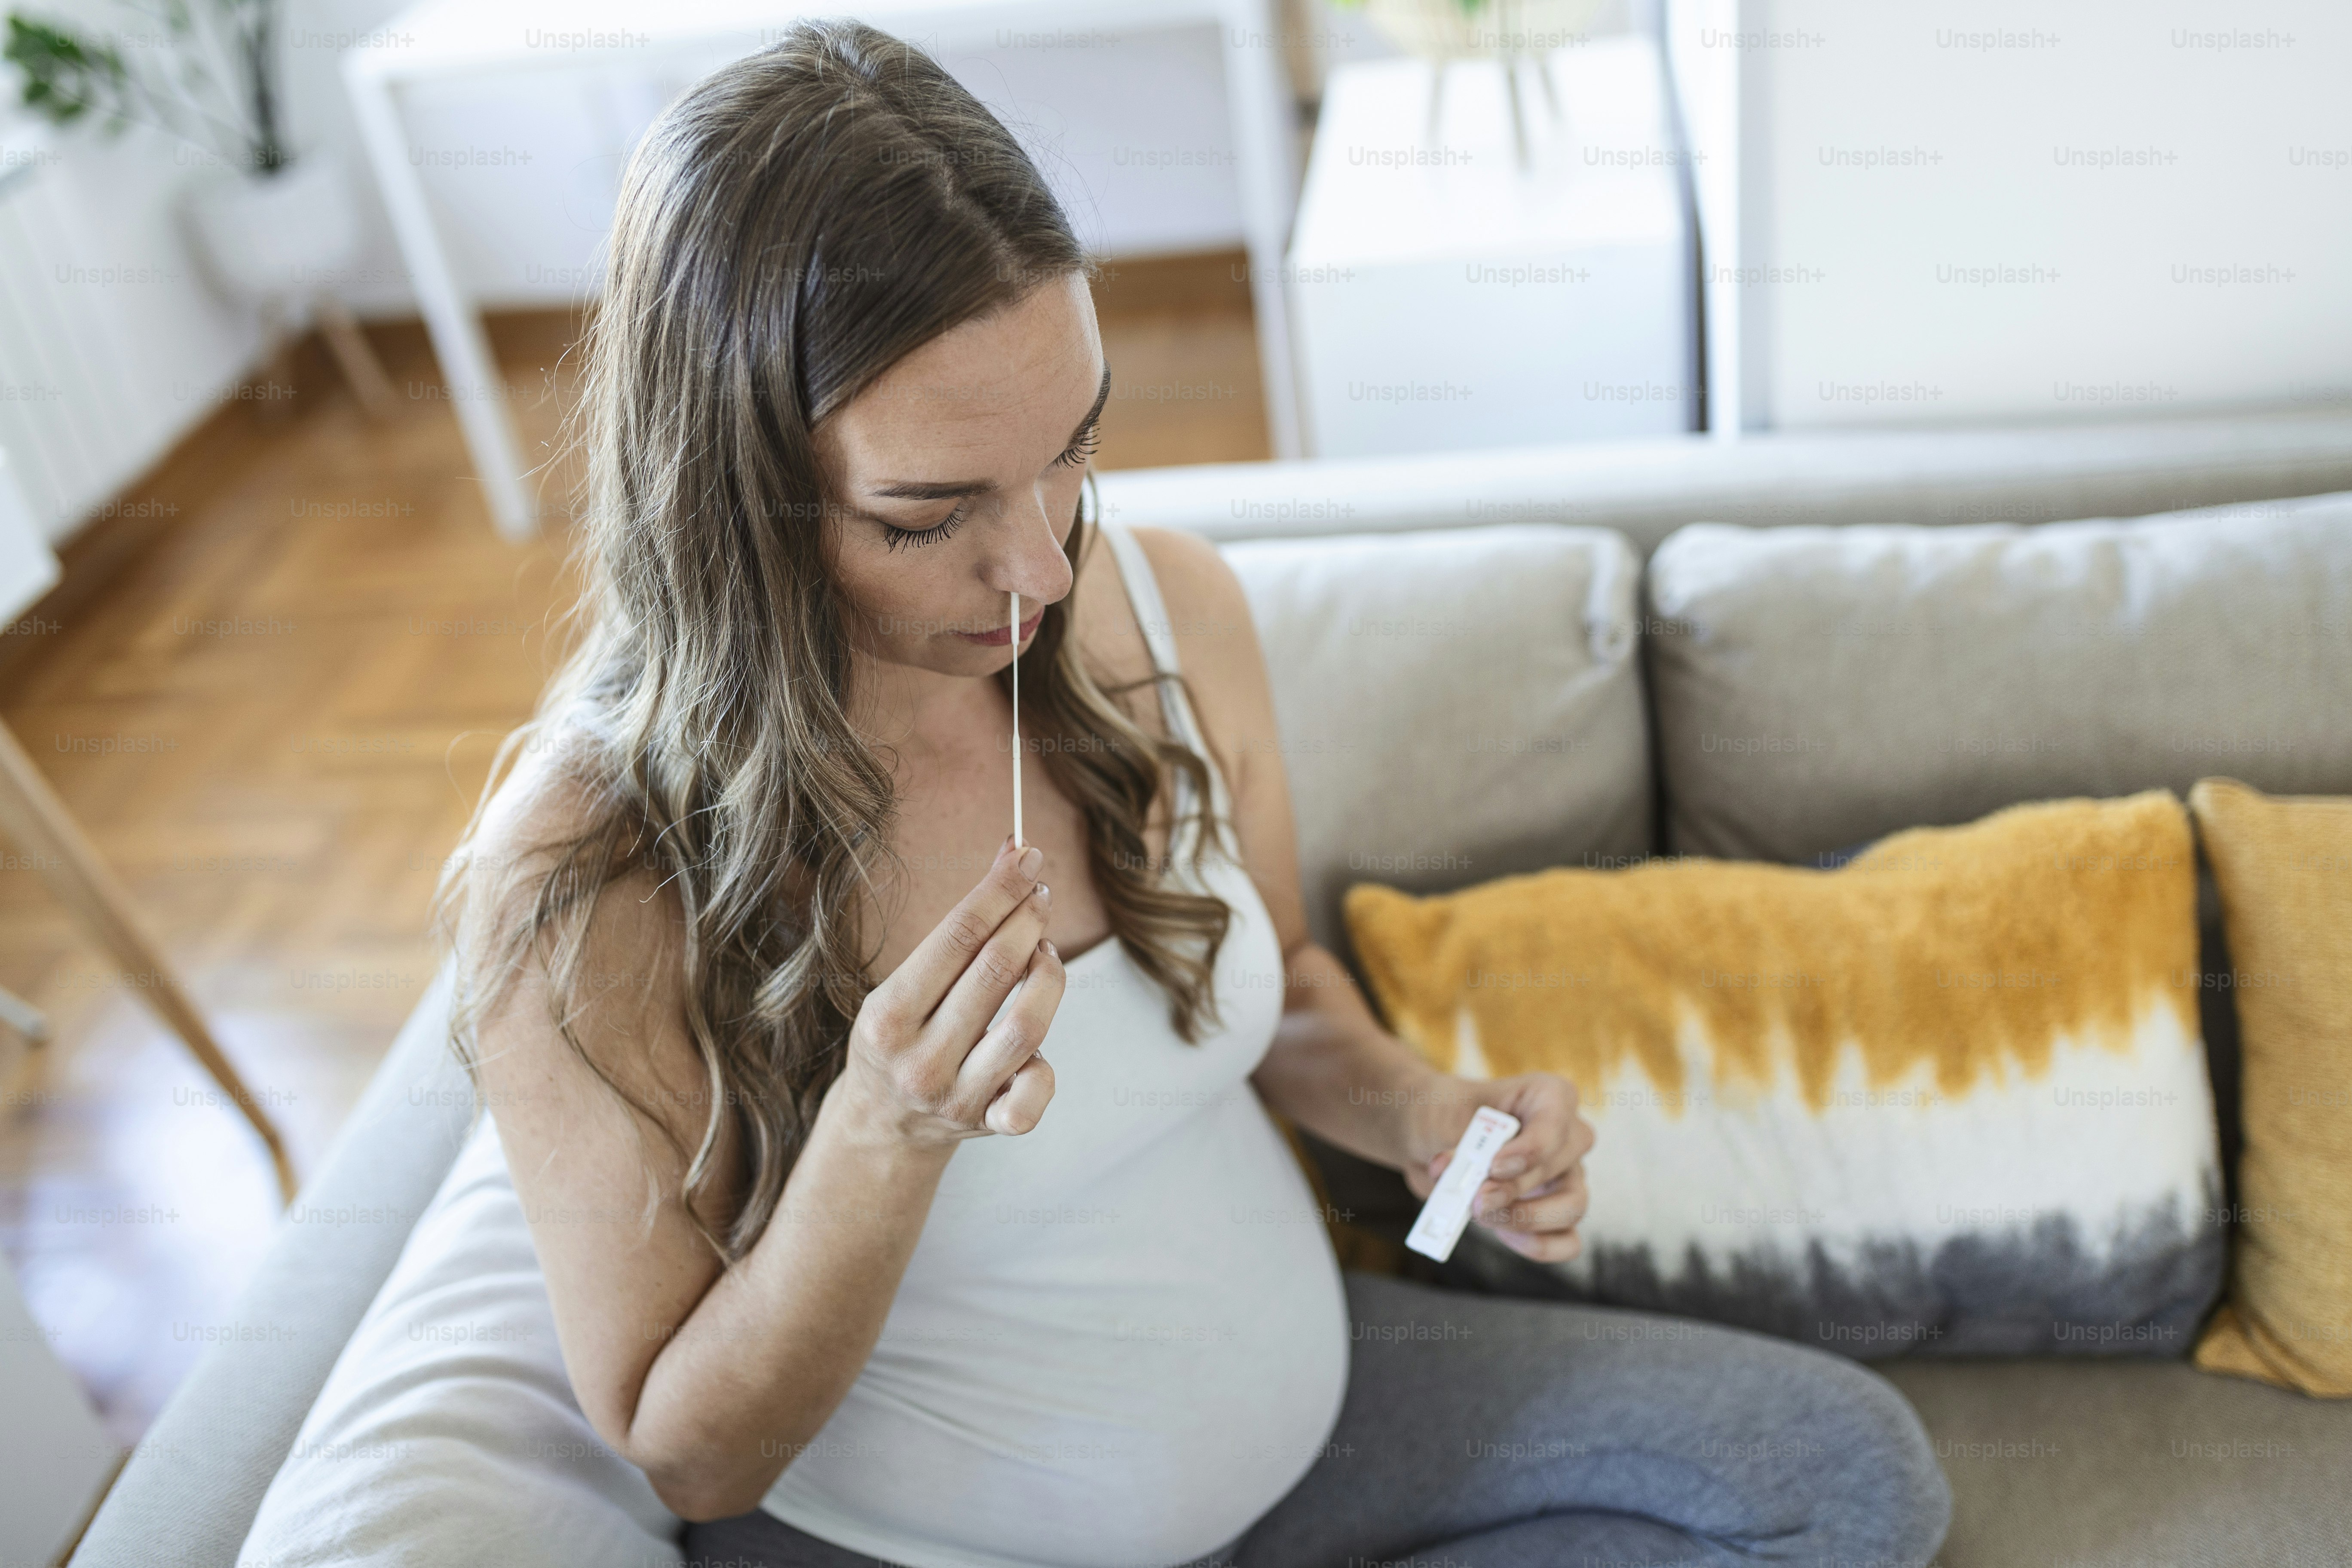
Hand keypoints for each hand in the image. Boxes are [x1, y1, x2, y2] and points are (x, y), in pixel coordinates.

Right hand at [835, 835, 1063, 1146]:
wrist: (882, 1125)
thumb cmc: (901, 1037)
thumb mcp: (903, 985)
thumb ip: (958, 930)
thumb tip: (1014, 851)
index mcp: (888, 1016)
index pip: (957, 936)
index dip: (1000, 890)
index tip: (1028, 858)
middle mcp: (920, 1059)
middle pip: (995, 971)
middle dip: (1028, 919)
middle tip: (1041, 894)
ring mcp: (956, 1096)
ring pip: (1027, 1026)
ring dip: (1048, 976)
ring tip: (1045, 952)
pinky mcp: (988, 1123)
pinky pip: (1034, 1096)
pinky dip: (1046, 1067)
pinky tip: (1038, 1044)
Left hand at [1403, 1072, 1593, 1262]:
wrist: (1430, 1136)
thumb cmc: (1445, 1114)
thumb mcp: (1445, 1117)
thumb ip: (1460, 1145)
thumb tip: (1459, 1178)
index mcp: (1547, 1096)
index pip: (1557, 1121)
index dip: (1530, 1149)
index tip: (1494, 1166)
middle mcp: (1566, 1135)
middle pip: (1560, 1167)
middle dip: (1515, 1189)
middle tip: (1477, 1200)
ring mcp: (1566, 1176)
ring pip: (1572, 1206)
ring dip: (1525, 1218)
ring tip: (1482, 1214)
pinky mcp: (1555, 1213)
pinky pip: (1568, 1241)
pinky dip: (1539, 1245)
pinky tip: (1504, 1234)